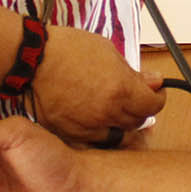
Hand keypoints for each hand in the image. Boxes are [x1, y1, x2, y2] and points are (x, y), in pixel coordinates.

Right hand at [31, 25, 165, 143]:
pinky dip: (98, 134)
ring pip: (116, 136)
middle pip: (137, 122)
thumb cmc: (67, 49)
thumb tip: (155, 82)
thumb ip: (133, 72)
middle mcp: (107, 112)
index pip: (153, 106)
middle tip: (133, 100)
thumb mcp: (108, 51)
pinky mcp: (70, 134)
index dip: (157, 98)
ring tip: (113, 111)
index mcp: (121, 90)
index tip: (154, 93)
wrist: (33, 59)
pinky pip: (93, 142)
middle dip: (139, 110)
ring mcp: (88, 126)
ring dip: (120, 125)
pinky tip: (95, 121)